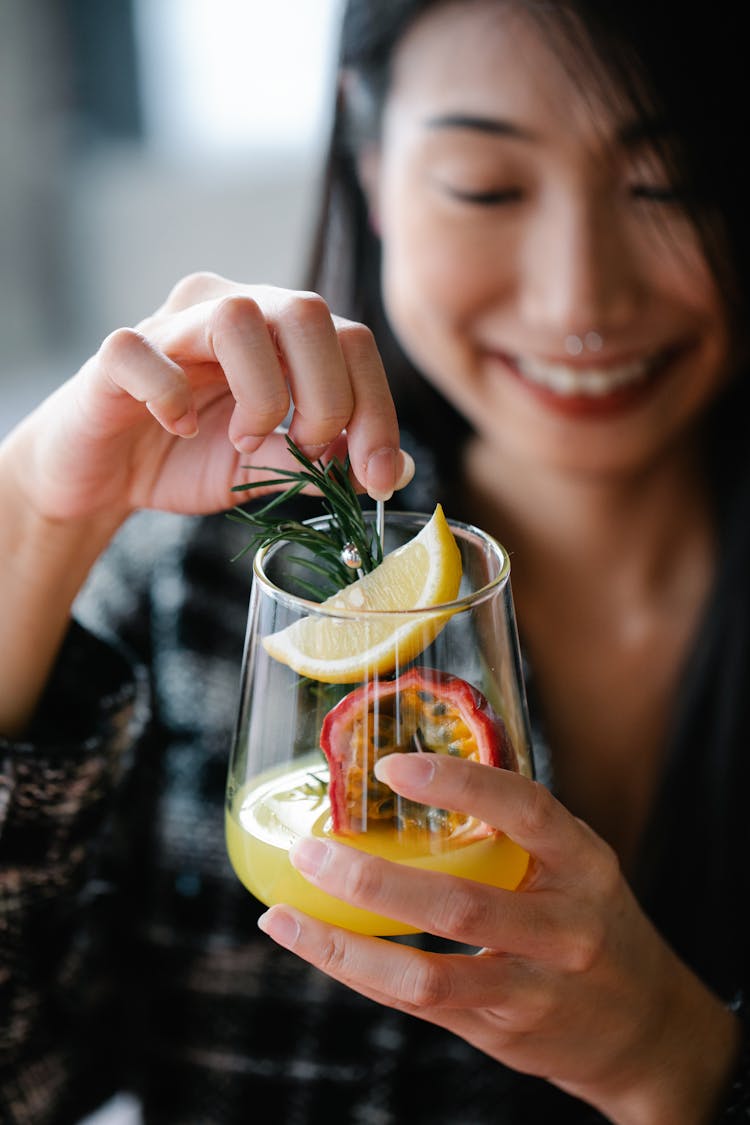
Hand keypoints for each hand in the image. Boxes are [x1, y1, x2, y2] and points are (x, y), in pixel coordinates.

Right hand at [0, 272, 411, 735]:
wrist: (101, 478)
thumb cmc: (186, 459)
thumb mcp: (268, 470)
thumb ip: (323, 463)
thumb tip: (392, 470)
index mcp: (278, 333)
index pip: (352, 341)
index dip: (377, 409)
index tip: (380, 476)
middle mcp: (229, 308)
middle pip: (307, 310)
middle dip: (327, 397)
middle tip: (306, 451)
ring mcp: (170, 324)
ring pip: (238, 316)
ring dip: (261, 393)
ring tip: (244, 440)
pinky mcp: (116, 353)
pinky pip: (146, 353)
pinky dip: (170, 398)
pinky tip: (176, 429)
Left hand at [258, 753, 739, 1124]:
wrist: (645, 1030)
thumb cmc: (593, 923)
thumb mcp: (579, 865)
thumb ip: (517, 830)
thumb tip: (416, 770)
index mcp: (583, 864)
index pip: (526, 810)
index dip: (458, 784)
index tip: (390, 766)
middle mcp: (564, 928)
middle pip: (460, 904)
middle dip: (372, 878)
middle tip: (310, 850)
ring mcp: (533, 988)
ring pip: (427, 975)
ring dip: (345, 945)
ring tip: (285, 914)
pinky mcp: (501, 1030)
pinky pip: (418, 1002)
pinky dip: (359, 973)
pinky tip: (317, 945)